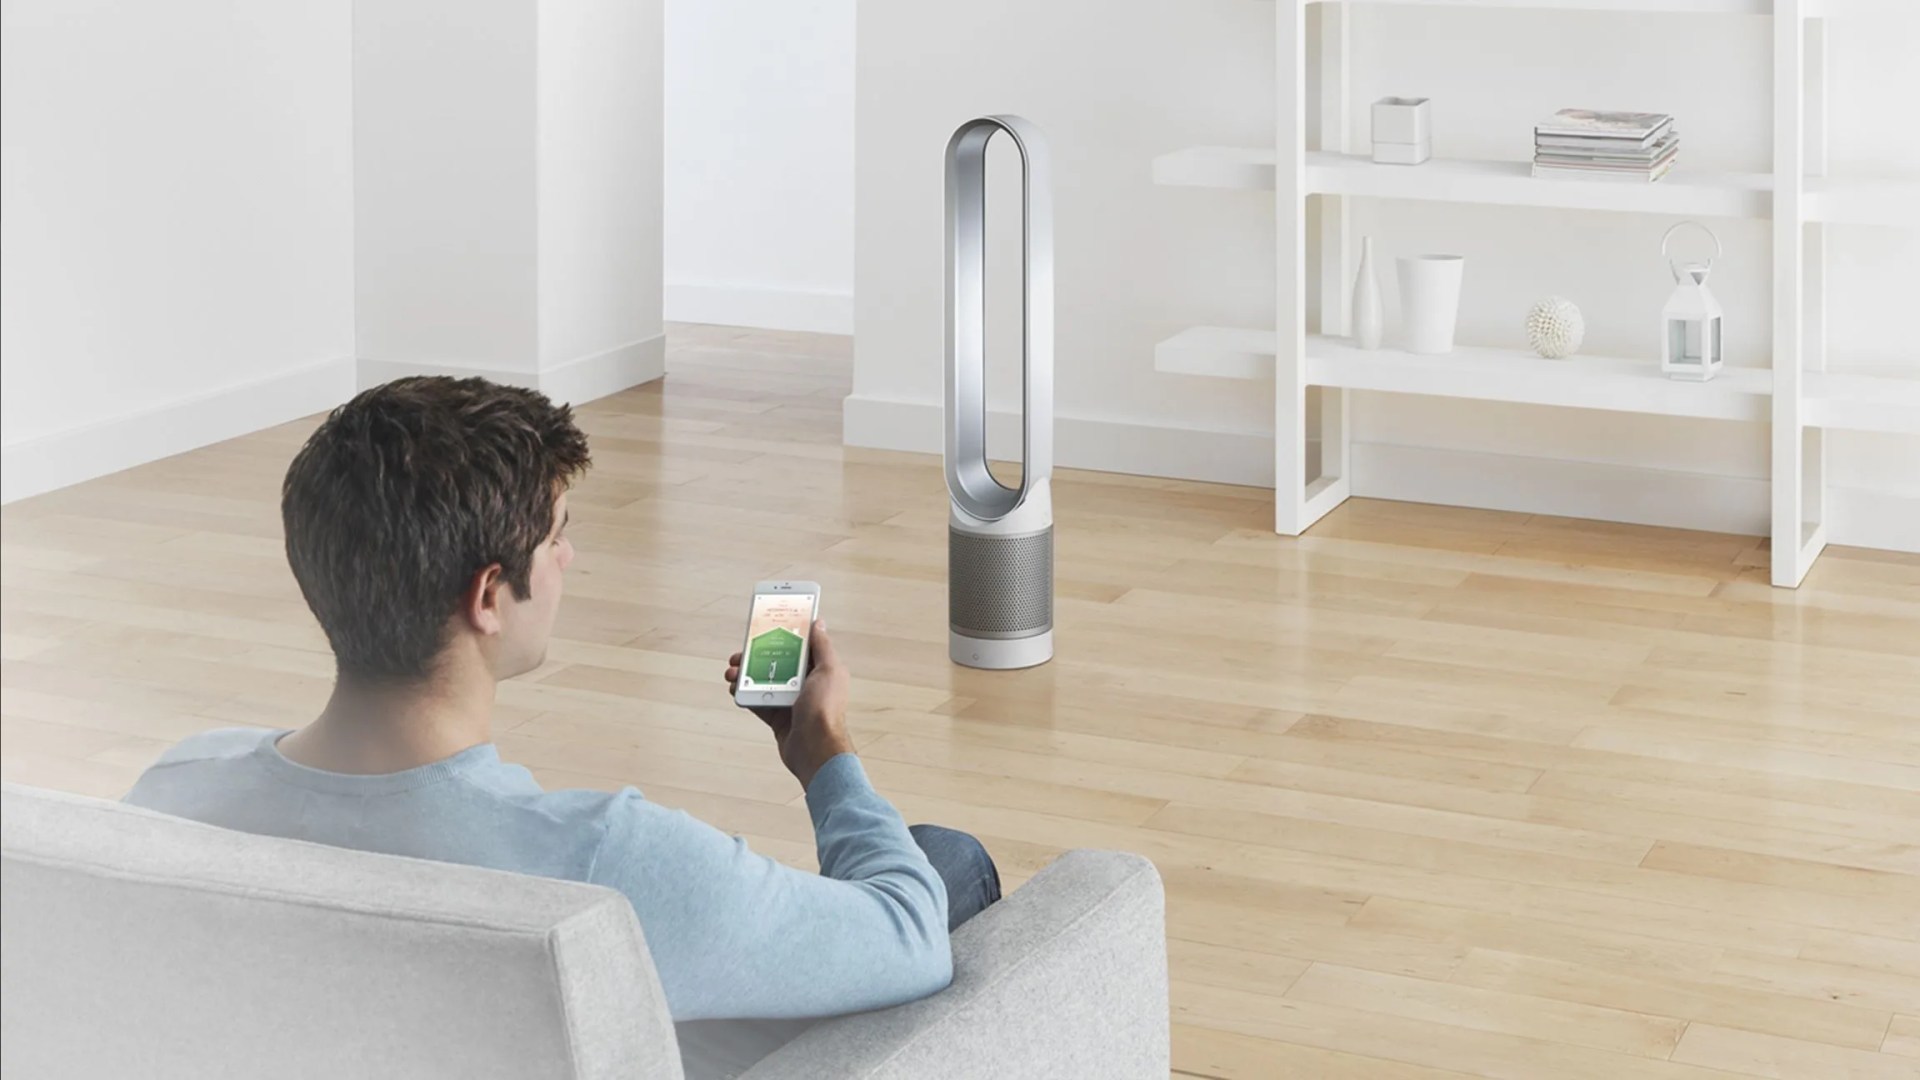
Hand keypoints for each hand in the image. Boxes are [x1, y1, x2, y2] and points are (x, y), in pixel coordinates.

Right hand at [725, 620, 853, 789]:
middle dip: (757, 655)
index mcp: (821, 670)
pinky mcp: (778, 716)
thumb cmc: (825, 710)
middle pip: (777, 662)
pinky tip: (733, 689)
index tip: (766, 626)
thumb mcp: (829, 670)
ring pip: (764, 681)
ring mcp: (791, 700)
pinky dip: (744, 694)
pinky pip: (757, 701)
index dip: (783, 635)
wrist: (815, 750)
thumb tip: (818, 623)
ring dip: (745, 675)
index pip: (800, 646)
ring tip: (731, 673)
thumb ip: (822, 646)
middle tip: (739, 653)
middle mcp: (806, 683)